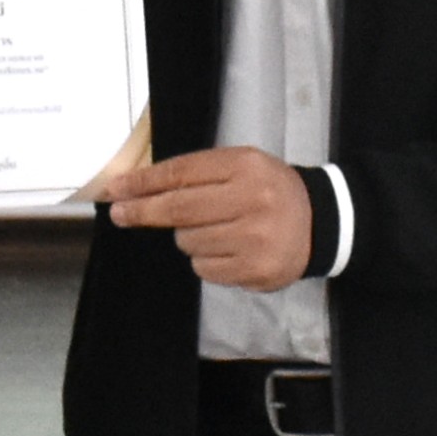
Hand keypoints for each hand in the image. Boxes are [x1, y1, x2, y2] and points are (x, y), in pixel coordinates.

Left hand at [110, 146, 314, 289]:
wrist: (320, 222)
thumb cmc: (269, 190)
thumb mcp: (241, 167)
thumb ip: (196, 174)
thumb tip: (138, 188)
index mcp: (246, 166)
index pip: (182, 173)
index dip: (144, 182)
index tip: (116, 189)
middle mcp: (252, 200)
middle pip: (179, 209)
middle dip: (143, 211)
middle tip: (120, 214)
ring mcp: (255, 238)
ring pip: (188, 241)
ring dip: (187, 237)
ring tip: (215, 229)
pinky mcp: (255, 270)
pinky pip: (204, 268)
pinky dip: (205, 259)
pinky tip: (227, 249)